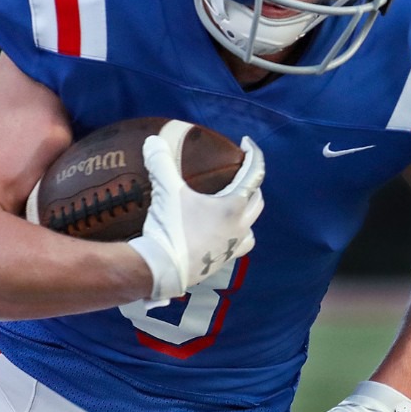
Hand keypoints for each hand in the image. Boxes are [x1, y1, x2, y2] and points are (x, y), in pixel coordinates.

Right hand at [128, 120, 264, 303]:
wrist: (162, 271)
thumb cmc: (170, 230)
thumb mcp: (166, 192)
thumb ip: (162, 163)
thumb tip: (153, 140)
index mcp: (233, 207)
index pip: (254, 175)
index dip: (254, 155)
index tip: (247, 143)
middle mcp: (240, 227)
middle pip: (257, 200)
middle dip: (253, 184)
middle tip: (240, 172)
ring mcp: (233, 247)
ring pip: (251, 225)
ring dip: (248, 212)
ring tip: (235, 205)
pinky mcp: (223, 262)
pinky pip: (238, 245)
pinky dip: (236, 234)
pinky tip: (221, 232)